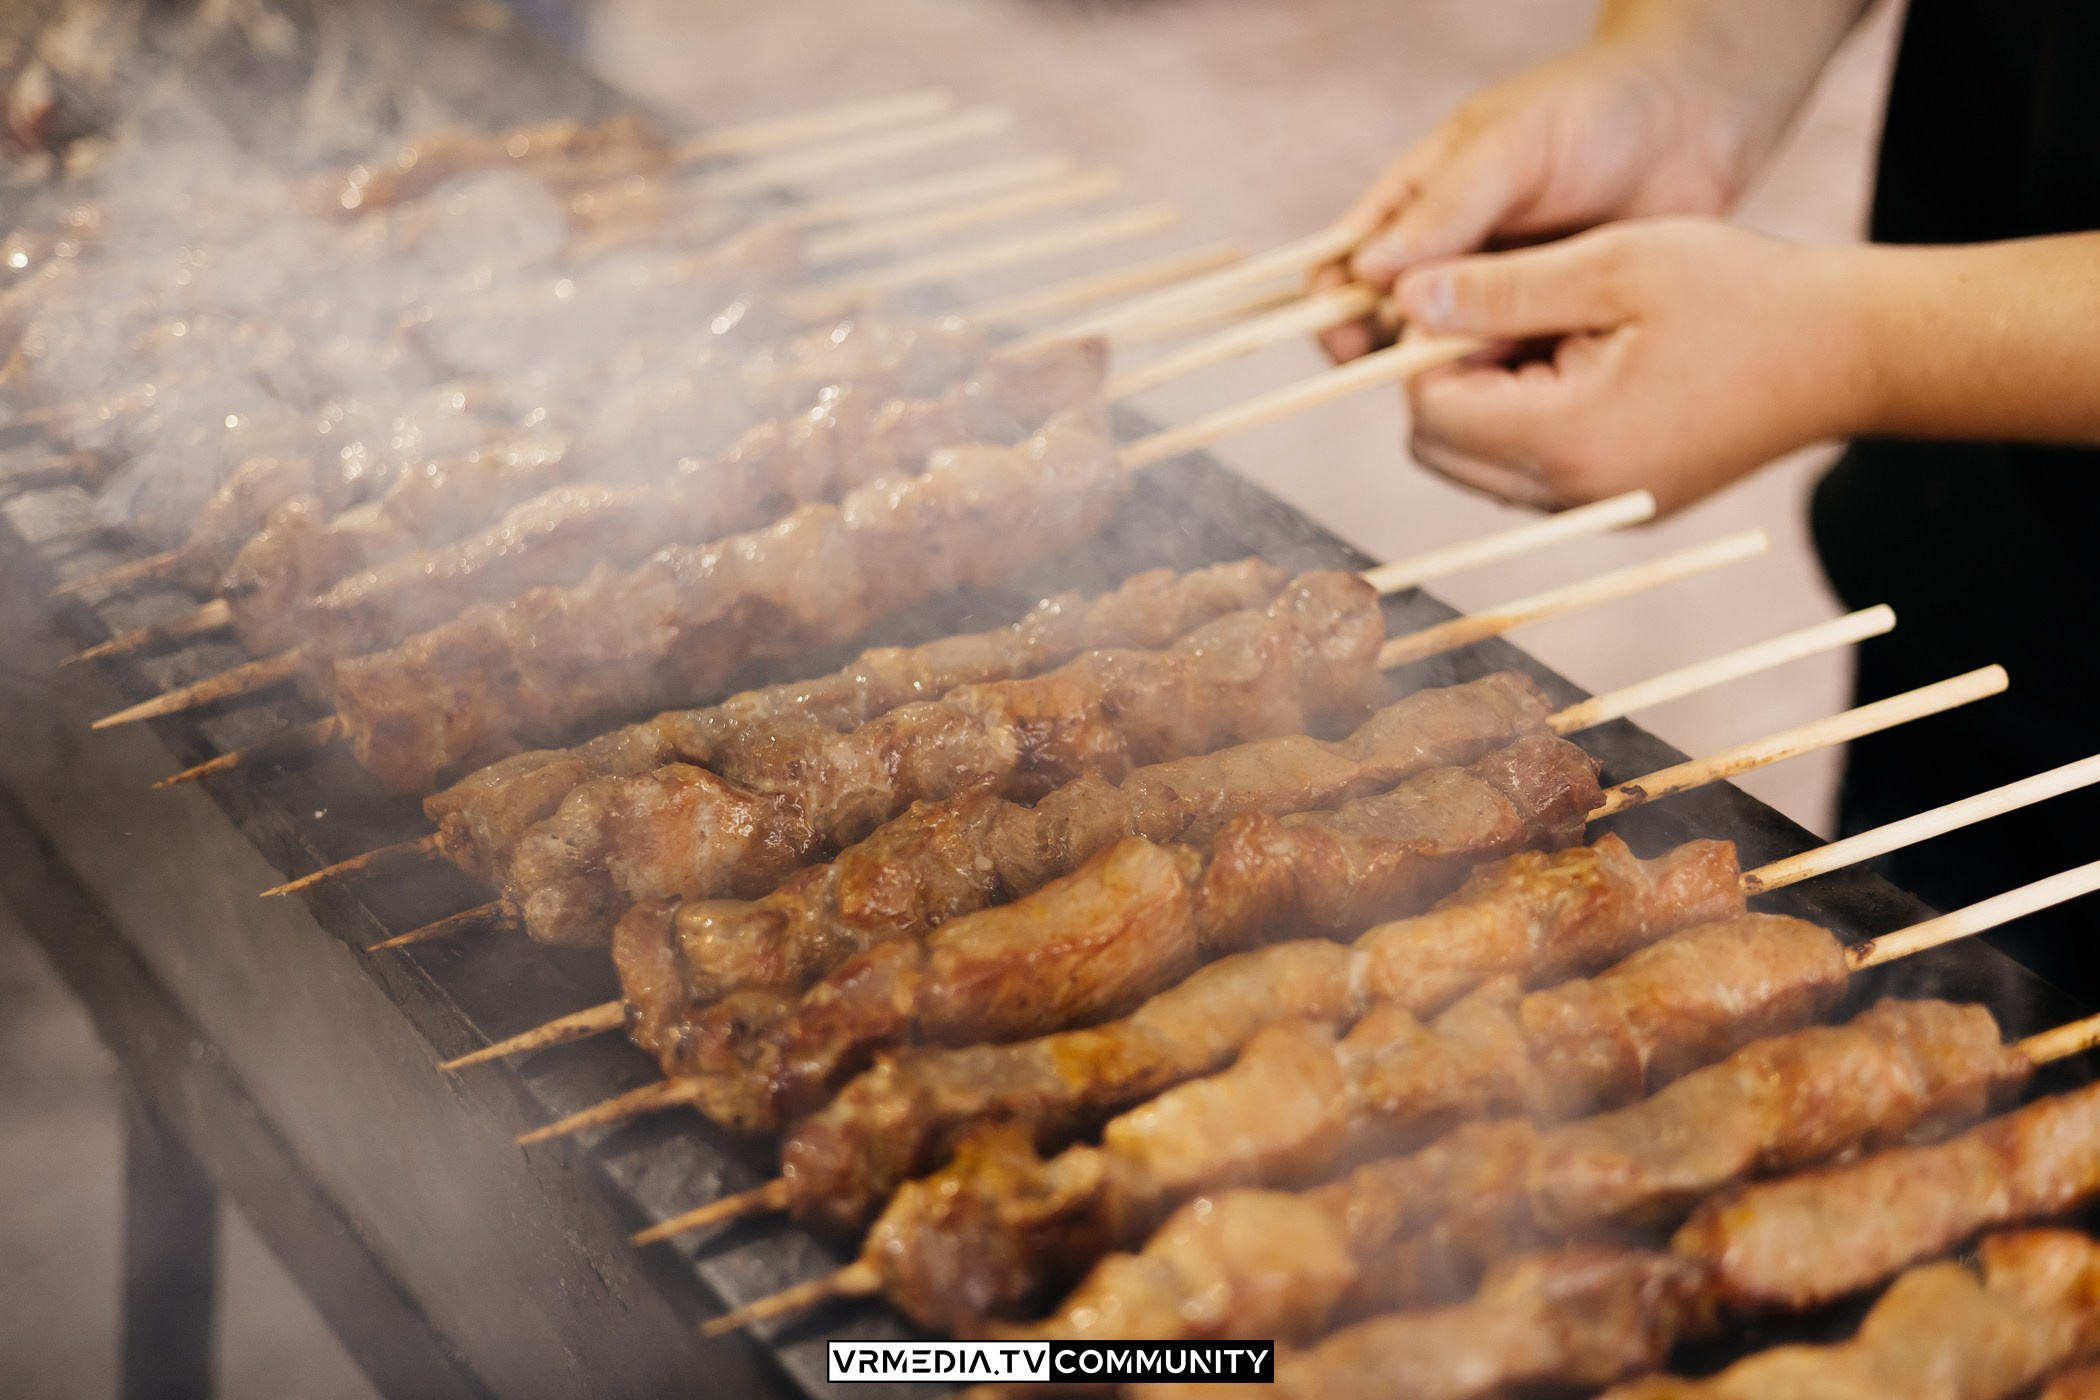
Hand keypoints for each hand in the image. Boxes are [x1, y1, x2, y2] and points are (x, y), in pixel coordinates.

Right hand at [1318, 37, 1759, 361]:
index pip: (1344, 266)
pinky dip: (1515, 386)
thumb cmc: (1596, 109)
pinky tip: (1536, 385)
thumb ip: (1446, 207)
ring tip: (1491, 367)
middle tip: (1422, 366)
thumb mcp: (1512, 144)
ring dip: (1456, 375)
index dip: (1335, 308)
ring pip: (1450, 357)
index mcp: (1416, 206)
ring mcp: (1498, 296)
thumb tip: (1367, 271)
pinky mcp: (1550, 325)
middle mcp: (1447, 257)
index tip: (1347, 337)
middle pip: (1390, 325)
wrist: (1699, 121)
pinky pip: (1515, 372)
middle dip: (1394, 354)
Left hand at [1394, 218, 1870, 514]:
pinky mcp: (1620, 505)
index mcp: (1566, 443)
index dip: (1428, 347)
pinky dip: (1529, 418)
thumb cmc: (1740, 293)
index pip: (1426, 410)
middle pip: (1437, 446)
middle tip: (1512, 307)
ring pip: (1475, 463)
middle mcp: (1572, 497)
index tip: (1477, 290)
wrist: (1849, 351)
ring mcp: (1598, 509)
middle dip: (1447, 377)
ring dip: (1488, 397)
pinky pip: (1529, 472)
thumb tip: (1405, 302)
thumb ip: (1500, 287)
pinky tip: (1585, 361)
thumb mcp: (1612, 265)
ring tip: (1557, 329)